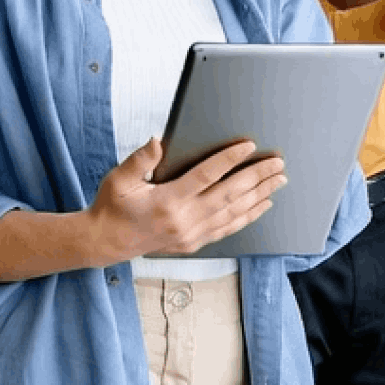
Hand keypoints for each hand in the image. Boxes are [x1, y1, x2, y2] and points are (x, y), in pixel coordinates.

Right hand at [83, 138, 285, 264]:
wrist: (106, 242)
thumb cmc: (112, 205)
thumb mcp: (119, 178)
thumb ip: (140, 159)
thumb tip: (158, 141)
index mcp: (167, 201)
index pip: (206, 176)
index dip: (229, 159)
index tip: (249, 145)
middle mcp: (184, 220)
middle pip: (229, 195)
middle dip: (257, 177)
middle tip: (278, 163)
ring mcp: (191, 234)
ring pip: (233, 213)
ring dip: (259, 195)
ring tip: (278, 180)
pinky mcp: (194, 243)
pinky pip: (228, 228)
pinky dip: (248, 216)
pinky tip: (262, 205)